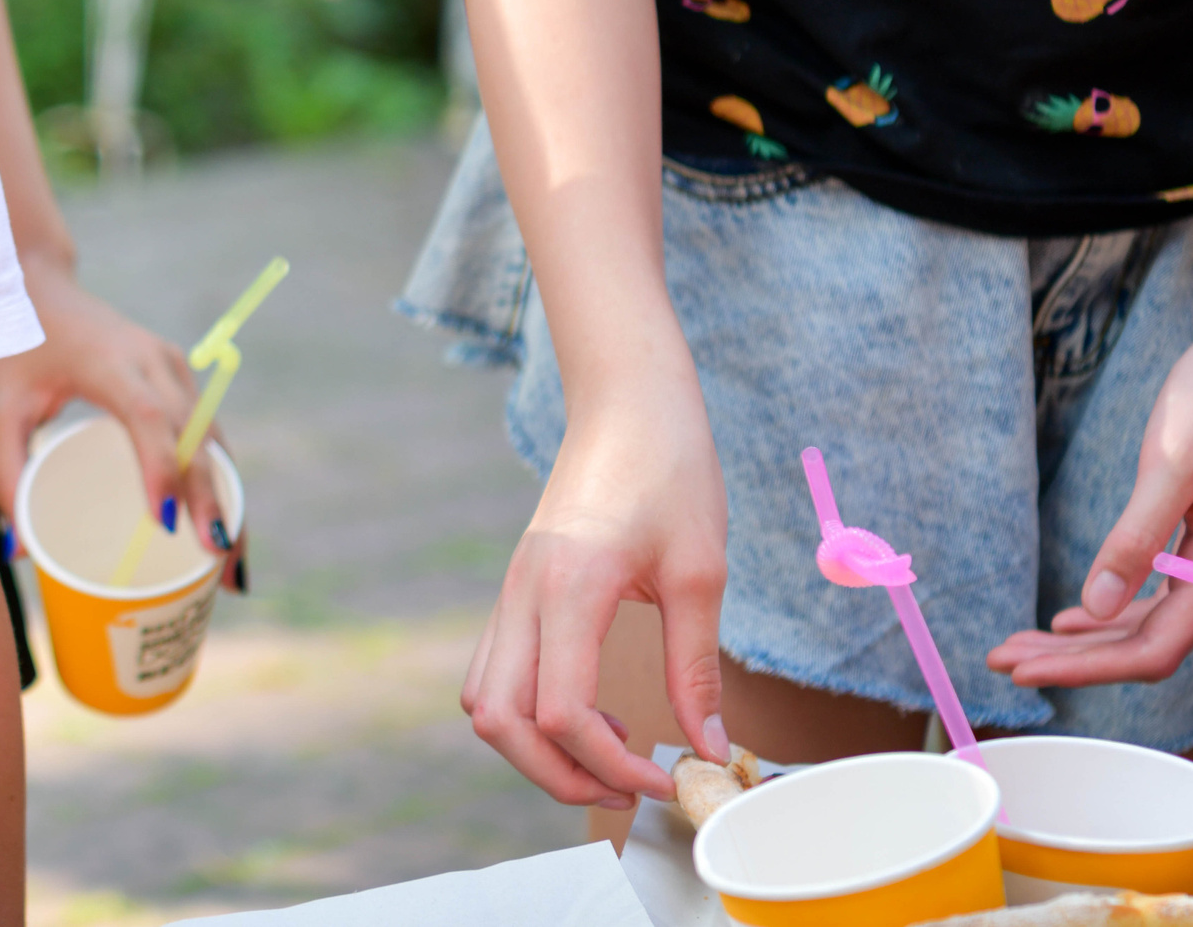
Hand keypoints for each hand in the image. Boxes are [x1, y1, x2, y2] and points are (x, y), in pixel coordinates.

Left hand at [0, 258, 232, 559]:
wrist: (37, 284)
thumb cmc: (12, 349)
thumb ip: (4, 475)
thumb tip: (22, 551)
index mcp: (107, 361)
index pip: (148, 415)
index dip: (161, 467)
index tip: (165, 524)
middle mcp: (152, 360)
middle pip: (196, 434)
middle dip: (212, 499)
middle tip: (218, 562)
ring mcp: (173, 367)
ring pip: (213, 439)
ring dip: (228, 499)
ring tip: (232, 568)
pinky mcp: (179, 379)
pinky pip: (209, 436)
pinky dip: (220, 483)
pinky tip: (226, 530)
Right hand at [463, 374, 729, 809]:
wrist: (628, 404)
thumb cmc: (670, 470)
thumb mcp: (701, 572)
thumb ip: (696, 666)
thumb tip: (708, 746)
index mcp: (569, 586)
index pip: (562, 712)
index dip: (611, 766)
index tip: (666, 778)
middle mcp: (523, 592)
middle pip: (501, 722)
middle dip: (560, 776)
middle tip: (628, 788)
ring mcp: (511, 590)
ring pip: (484, 703)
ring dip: (535, 749)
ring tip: (608, 753)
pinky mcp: (516, 590)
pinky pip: (494, 673)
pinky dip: (528, 714)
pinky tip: (591, 712)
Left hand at [988, 321, 1192, 687]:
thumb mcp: (1170, 465)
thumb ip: (1135, 538)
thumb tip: (1095, 605)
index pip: (1152, 648)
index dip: (1087, 667)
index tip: (1025, 673)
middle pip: (1143, 644)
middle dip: (1072, 659)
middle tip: (1002, 660)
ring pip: (1144, 622)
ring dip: (1084, 638)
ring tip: (1022, 643)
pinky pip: (1154, 595)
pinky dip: (1110, 609)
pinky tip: (1074, 616)